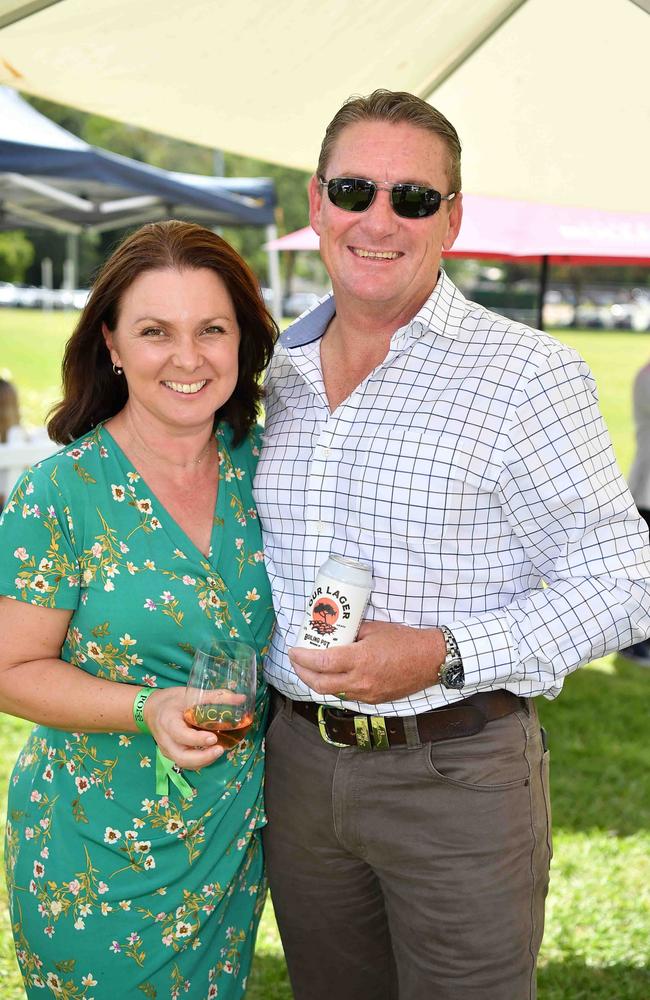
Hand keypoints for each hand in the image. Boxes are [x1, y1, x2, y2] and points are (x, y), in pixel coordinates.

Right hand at [142, 686, 228, 769]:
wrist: (151, 709)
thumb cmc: (170, 700)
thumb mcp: (190, 694)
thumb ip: (215, 697)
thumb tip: (241, 699)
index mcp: (167, 722)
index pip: (181, 735)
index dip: (197, 739)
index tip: (213, 738)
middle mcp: (166, 740)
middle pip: (182, 757)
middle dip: (203, 758)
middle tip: (220, 750)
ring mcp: (168, 750)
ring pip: (185, 763)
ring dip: (204, 761)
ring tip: (220, 751)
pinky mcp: (172, 754)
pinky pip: (186, 762)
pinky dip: (201, 761)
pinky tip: (213, 752)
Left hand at [288, 621, 445, 703]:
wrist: (430, 661)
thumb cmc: (404, 641)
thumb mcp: (374, 629)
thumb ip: (351, 633)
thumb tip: (334, 633)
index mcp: (359, 660)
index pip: (322, 662)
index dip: (302, 658)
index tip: (293, 651)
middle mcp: (360, 681)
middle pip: (320, 684)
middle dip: (302, 673)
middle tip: (296, 661)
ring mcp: (366, 694)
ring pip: (331, 693)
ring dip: (316, 682)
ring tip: (309, 669)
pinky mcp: (373, 700)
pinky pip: (346, 696)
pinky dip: (333, 687)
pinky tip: (330, 677)